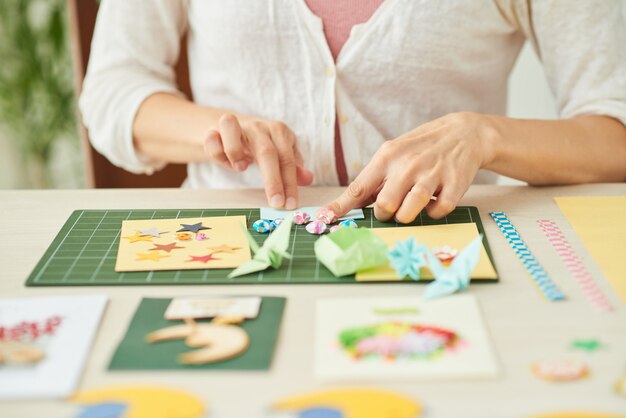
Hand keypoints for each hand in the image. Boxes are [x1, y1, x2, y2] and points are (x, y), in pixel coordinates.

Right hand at [203, 113, 313, 208]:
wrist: (232, 130)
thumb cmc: (261, 146)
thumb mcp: (280, 155)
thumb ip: (293, 168)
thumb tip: (308, 179)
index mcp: (279, 131)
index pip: (288, 159)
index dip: (290, 183)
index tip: (290, 204)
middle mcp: (258, 126)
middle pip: (267, 151)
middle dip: (273, 180)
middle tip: (276, 203)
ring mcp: (236, 126)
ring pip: (232, 128)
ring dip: (235, 151)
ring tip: (241, 168)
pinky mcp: (214, 130)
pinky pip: (212, 138)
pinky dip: (217, 152)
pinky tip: (225, 162)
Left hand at [325, 112, 494, 222]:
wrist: (464, 134)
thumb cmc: (421, 148)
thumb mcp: (394, 154)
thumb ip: (375, 179)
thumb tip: (349, 204)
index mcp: (387, 157)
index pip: (359, 187)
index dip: (340, 206)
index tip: (324, 218)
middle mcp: (407, 165)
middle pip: (385, 206)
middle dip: (385, 214)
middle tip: (393, 206)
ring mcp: (431, 175)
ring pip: (408, 212)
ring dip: (407, 216)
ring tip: (411, 205)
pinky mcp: (454, 185)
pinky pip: (438, 212)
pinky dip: (433, 213)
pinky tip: (434, 200)